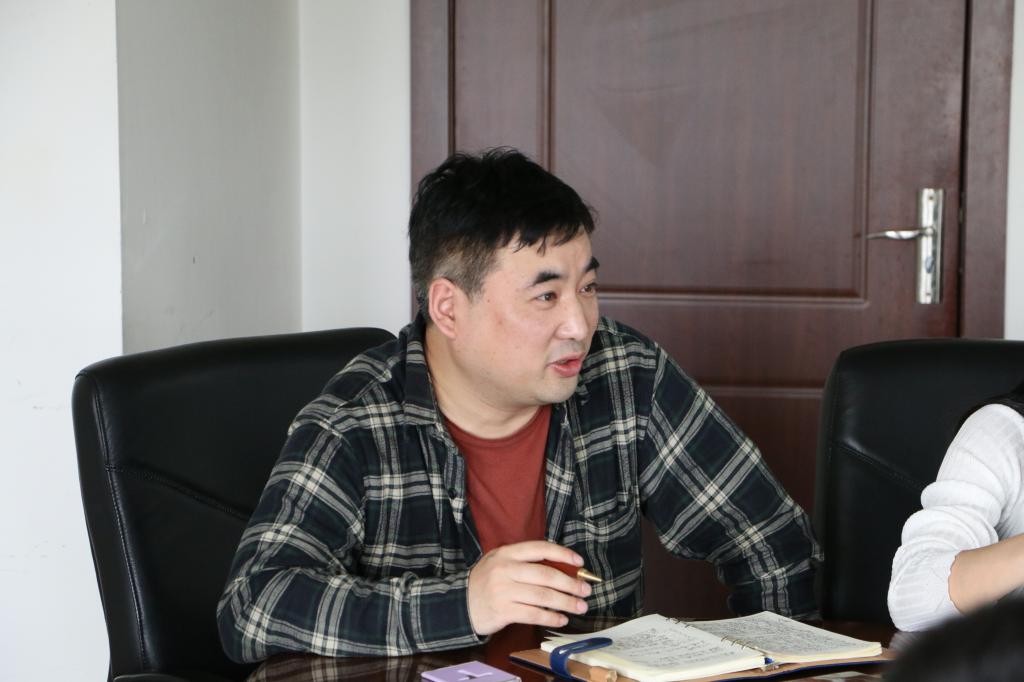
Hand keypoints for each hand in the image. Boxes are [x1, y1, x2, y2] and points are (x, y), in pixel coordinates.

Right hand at [467, 540, 591, 635]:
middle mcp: (505, 569)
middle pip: (546, 575)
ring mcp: (503, 590)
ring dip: (566, 602)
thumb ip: (526, 563)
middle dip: (570, 583)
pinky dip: (551, 617)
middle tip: (586, 590)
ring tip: (580, 606)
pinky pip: (533, 614)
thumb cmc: (487, 582)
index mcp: (507, 553)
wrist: (460, 604)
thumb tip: (563, 570)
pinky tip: (561, 619)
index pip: (540, 549)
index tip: (580, 562)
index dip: (563, 554)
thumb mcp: (501, 563)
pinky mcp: (503, 611)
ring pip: (543, 596)